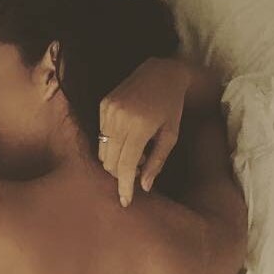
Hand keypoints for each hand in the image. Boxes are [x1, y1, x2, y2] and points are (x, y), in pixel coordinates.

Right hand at [98, 56, 187, 206]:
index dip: (125, 186)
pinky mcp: (103, 105)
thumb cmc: (172, 105)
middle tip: (139, 169)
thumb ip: (157, 162)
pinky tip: (129, 139)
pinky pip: (101, 136)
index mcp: (139, 127)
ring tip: (137, 152)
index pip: (126, 166)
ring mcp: (108, 110)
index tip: (125, 202)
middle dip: (121, 174)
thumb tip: (144, 186)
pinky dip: (112, 145)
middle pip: (111, 162)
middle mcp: (120, 118)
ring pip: (103, 152)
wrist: (162, 71)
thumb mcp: (171, 135)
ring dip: (117, 161)